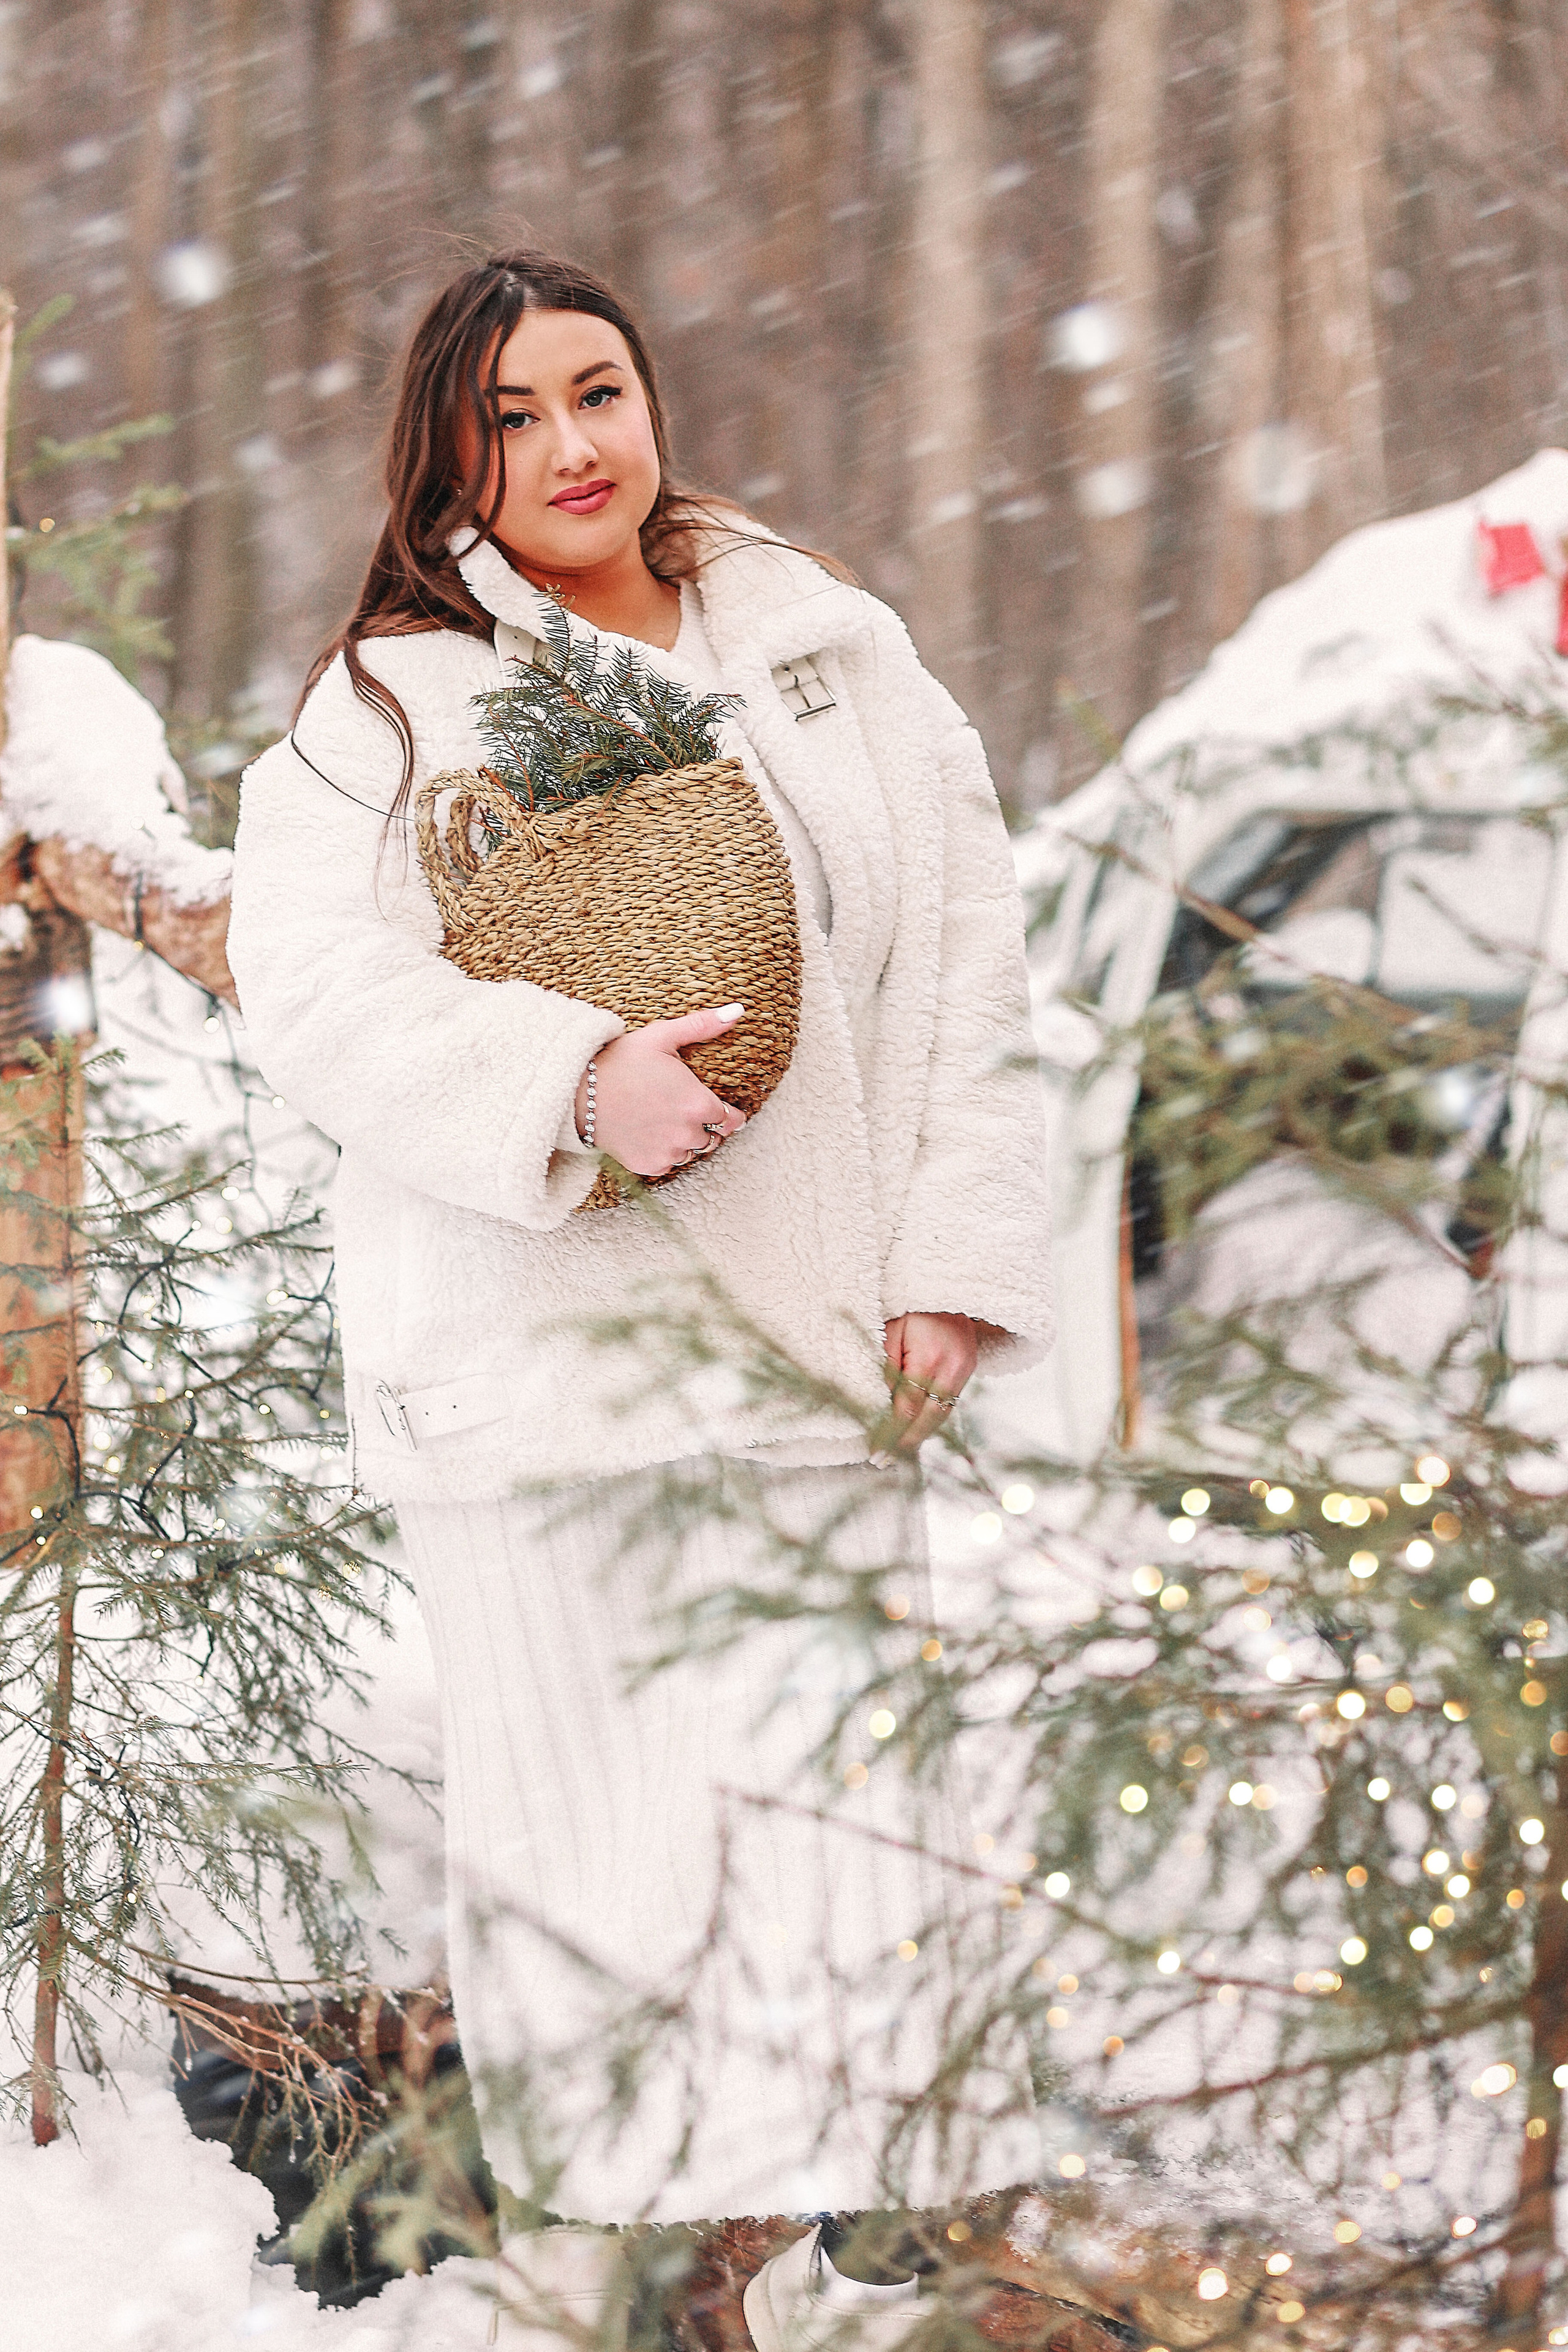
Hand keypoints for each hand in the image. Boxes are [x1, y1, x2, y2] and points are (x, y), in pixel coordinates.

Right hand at [576, 1004, 746, 1176]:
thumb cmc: (621, 1061)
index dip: (729, 1114)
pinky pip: (668, 1165)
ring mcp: (667, 1152)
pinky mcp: (648, 1166)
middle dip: (706, 1126)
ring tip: (666, 1121)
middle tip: (685, 1111)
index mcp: (698, 1104)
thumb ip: (702, 1025)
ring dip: (686, 1141)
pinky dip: (664, 1153)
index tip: (724, 1111)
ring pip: (691, 1153)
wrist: (578, 1092)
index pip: (731, 1120)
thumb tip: (737, 1011)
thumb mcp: (661, 1036)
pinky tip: (650, 1133)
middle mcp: (687, 1133)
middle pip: (712, 1138)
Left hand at [880, 1311, 977, 1451]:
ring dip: (920, 1436)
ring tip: (897, 1452)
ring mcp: (964, 1371)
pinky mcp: (969, 1370)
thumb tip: (876, 1403)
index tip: (874, 1450)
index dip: (890, 1432)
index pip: (908, 1407)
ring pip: (943, 1415)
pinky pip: (949, 1403)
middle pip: (929, 1419)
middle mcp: (952, 1368)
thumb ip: (885, 1366)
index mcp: (929, 1357)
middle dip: (905, 1443)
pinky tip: (916, 1431)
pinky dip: (932, 1420)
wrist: (947, 1286)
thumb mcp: (890, 1330)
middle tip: (882, 1461)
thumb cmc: (912, 1305)